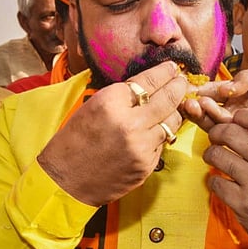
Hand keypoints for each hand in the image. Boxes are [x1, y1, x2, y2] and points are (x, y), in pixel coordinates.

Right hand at [38, 61, 186, 205]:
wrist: (65, 180)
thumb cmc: (74, 140)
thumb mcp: (93, 106)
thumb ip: (122, 96)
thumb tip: (151, 83)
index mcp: (111, 102)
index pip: (150, 80)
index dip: (166, 71)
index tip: (173, 68)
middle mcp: (129, 123)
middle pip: (168, 98)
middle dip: (179, 86)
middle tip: (182, 81)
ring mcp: (141, 146)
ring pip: (172, 122)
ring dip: (174, 112)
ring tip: (173, 105)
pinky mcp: (146, 165)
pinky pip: (163, 144)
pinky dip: (161, 136)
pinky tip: (155, 132)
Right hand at [183, 63, 247, 145]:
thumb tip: (226, 88)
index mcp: (240, 92)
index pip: (215, 93)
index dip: (202, 91)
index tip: (190, 89)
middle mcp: (239, 110)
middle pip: (211, 111)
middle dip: (199, 106)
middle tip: (190, 102)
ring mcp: (246, 126)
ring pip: (218, 125)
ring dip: (206, 117)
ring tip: (199, 108)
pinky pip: (236, 138)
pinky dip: (223, 130)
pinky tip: (218, 120)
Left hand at [203, 109, 247, 247]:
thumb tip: (236, 121)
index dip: (241, 116)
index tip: (233, 120)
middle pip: (232, 133)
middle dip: (217, 132)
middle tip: (215, 137)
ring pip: (218, 155)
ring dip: (210, 155)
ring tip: (213, 157)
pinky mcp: (242, 203)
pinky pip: (215, 182)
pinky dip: (213, 181)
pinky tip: (220, 181)